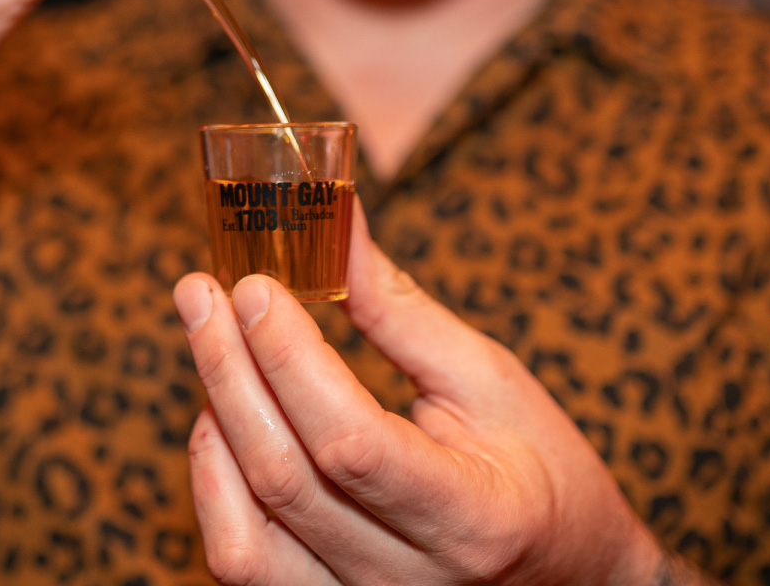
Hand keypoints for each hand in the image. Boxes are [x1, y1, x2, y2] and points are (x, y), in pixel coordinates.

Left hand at [174, 203, 668, 585]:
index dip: (291, 361)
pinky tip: (218, 422)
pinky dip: (214, 489)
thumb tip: (335, 221)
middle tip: (200, 293)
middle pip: (286, 479)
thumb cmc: (540, 468)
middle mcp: (407, 581)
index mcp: (470, 516)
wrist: (569, 572)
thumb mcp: (488, 379)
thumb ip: (400, 312)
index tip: (254, 286)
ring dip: (215, 428)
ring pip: (246, 538)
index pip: (352, 443)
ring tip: (212, 350)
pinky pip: (243, 566)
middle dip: (230, 371)